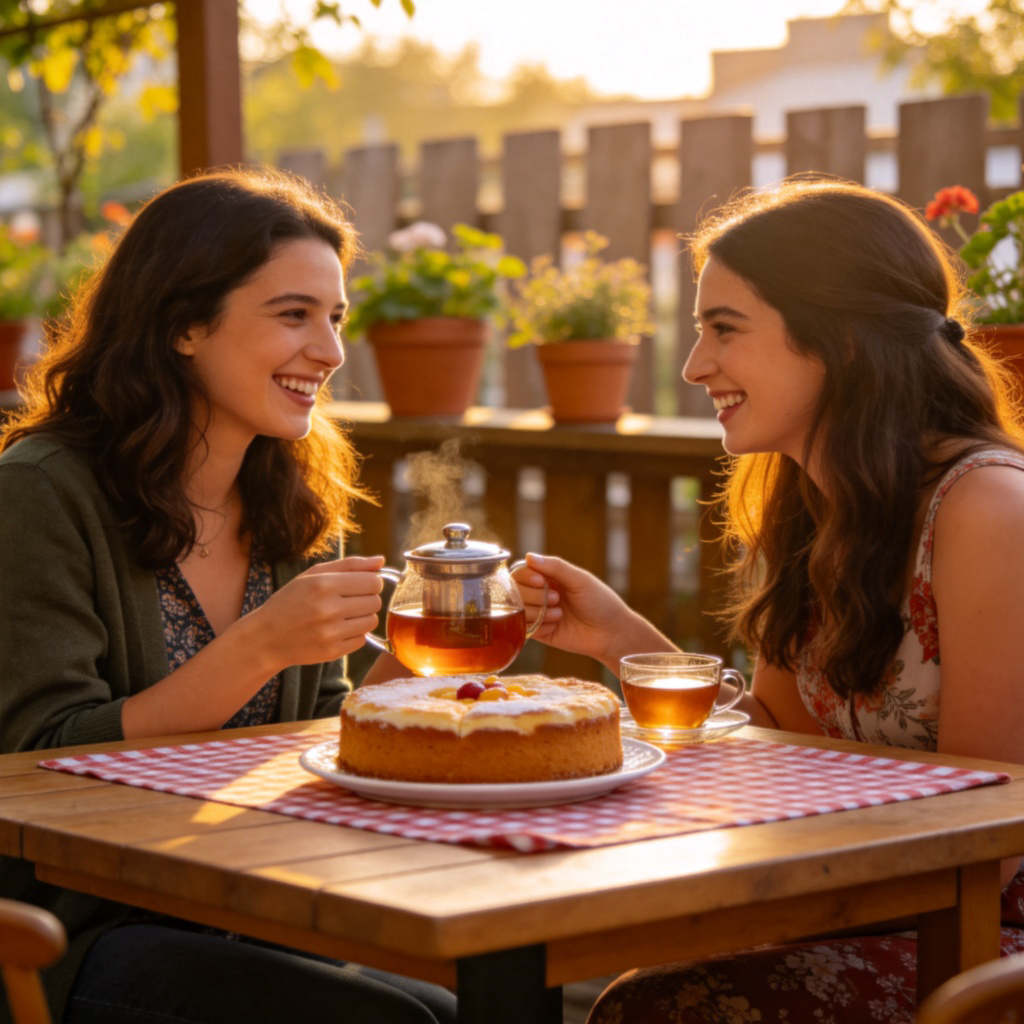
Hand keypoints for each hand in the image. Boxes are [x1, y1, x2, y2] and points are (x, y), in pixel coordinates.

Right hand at [247, 555, 385, 668]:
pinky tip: (337, 630)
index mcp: (324, 584)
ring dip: (362, 617)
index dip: (371, 582)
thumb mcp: (313, 575)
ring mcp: (331, 632)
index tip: (360, 585)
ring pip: (372, 621)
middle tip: (349, 601)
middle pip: (375, 601)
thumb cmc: (291, 600)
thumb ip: (350, 565)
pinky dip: (353, 634)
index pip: (373, 581)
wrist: (267, 637)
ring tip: (343, 615)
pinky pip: (362, 639)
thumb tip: (381, 560)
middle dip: (367, 599)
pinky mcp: (333, 651)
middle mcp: (329, 609)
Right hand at [514, 553, 674, 670]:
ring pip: (518, 611)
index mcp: (549, 577)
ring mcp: (539, 614)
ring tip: (559, 614)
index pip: (521, 572)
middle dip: (533, 595)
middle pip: (515, 591)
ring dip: (538, 611)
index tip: (541, 582)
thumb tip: (528, 556)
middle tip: (556, 599)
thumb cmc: (600, 602)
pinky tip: (556, 625)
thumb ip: (555, 567)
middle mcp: (540, 594)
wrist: (611, 632)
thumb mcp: (580, 580)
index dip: (526, 576)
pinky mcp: (540, 633)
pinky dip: (539, 625)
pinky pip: (525, 628)